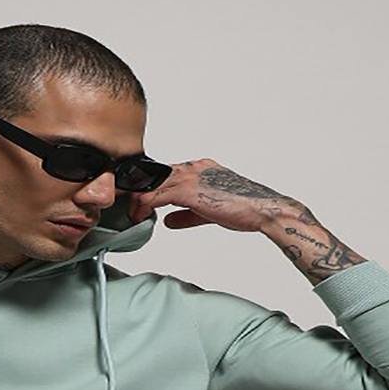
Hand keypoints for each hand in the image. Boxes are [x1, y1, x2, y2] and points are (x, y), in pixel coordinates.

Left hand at [127, 158, 301, 232]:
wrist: (262, 210)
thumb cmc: (242, 209)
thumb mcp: (206, 211)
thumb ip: (185, 215)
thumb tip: (167, 221)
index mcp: (199, 168)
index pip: (164, 173)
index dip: (147, 187)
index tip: (135, 201)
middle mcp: (194, 168)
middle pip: (154, 175)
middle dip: (136, 191)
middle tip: (126, 207)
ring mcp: (191, 177)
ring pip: (151, 184)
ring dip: (137, 200)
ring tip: (131, 215)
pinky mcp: (190, 190)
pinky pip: (156, 195)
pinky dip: (143, 206)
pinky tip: (138, 217)